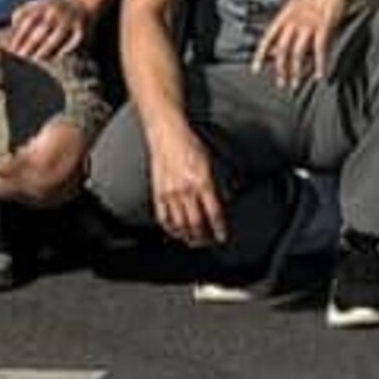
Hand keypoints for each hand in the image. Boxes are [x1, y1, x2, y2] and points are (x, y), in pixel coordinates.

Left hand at [2, 0, 87, 64]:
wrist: (80, 4)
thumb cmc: (49, 10)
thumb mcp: (34, 6)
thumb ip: (20, 17)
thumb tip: (8, 37)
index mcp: (43, 5)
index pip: (28, 21)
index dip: (19, 36)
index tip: (12, 49)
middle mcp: (57, 11)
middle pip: (41, 31)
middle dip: (29, 46)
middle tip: (21, 58)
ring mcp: (70, 19)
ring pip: (56, 38)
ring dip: (44, 50)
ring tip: (35, 60)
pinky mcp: (81, 28)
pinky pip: (73, 41)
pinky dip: (64, 50)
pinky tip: (55, 58)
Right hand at [148, 122, 227, 248]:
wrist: (168, 136)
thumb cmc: (190, 145)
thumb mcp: (210, 164)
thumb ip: (214, 185)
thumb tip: (220, 201)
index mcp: (202, 183)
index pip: (213, 213)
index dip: (218, 228)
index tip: (221, 237)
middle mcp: (186, 191)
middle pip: (195, 223)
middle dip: (202, 237)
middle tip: (207, 242)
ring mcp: (170, 194)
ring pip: (179, 224)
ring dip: (187, 236)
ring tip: (193, 241)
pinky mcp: (157, 194)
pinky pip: (163, 217)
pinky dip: (170, 228)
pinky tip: (175, 232)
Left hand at [253, 0, 359, 90]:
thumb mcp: (296, 5)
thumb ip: (287, 24)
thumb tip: (277, 44)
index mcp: (284, 15)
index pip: (268, 38)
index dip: (261, 55)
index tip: (256, 70)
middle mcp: (294, 20)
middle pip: (282, 49)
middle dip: (280, 69)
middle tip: (281, 83)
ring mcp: (309, 24)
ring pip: (298, 53)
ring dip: (296, 71)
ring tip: (296, 84)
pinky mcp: (325, 27)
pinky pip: (320, 50)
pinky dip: (320, 65)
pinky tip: (320, 76)